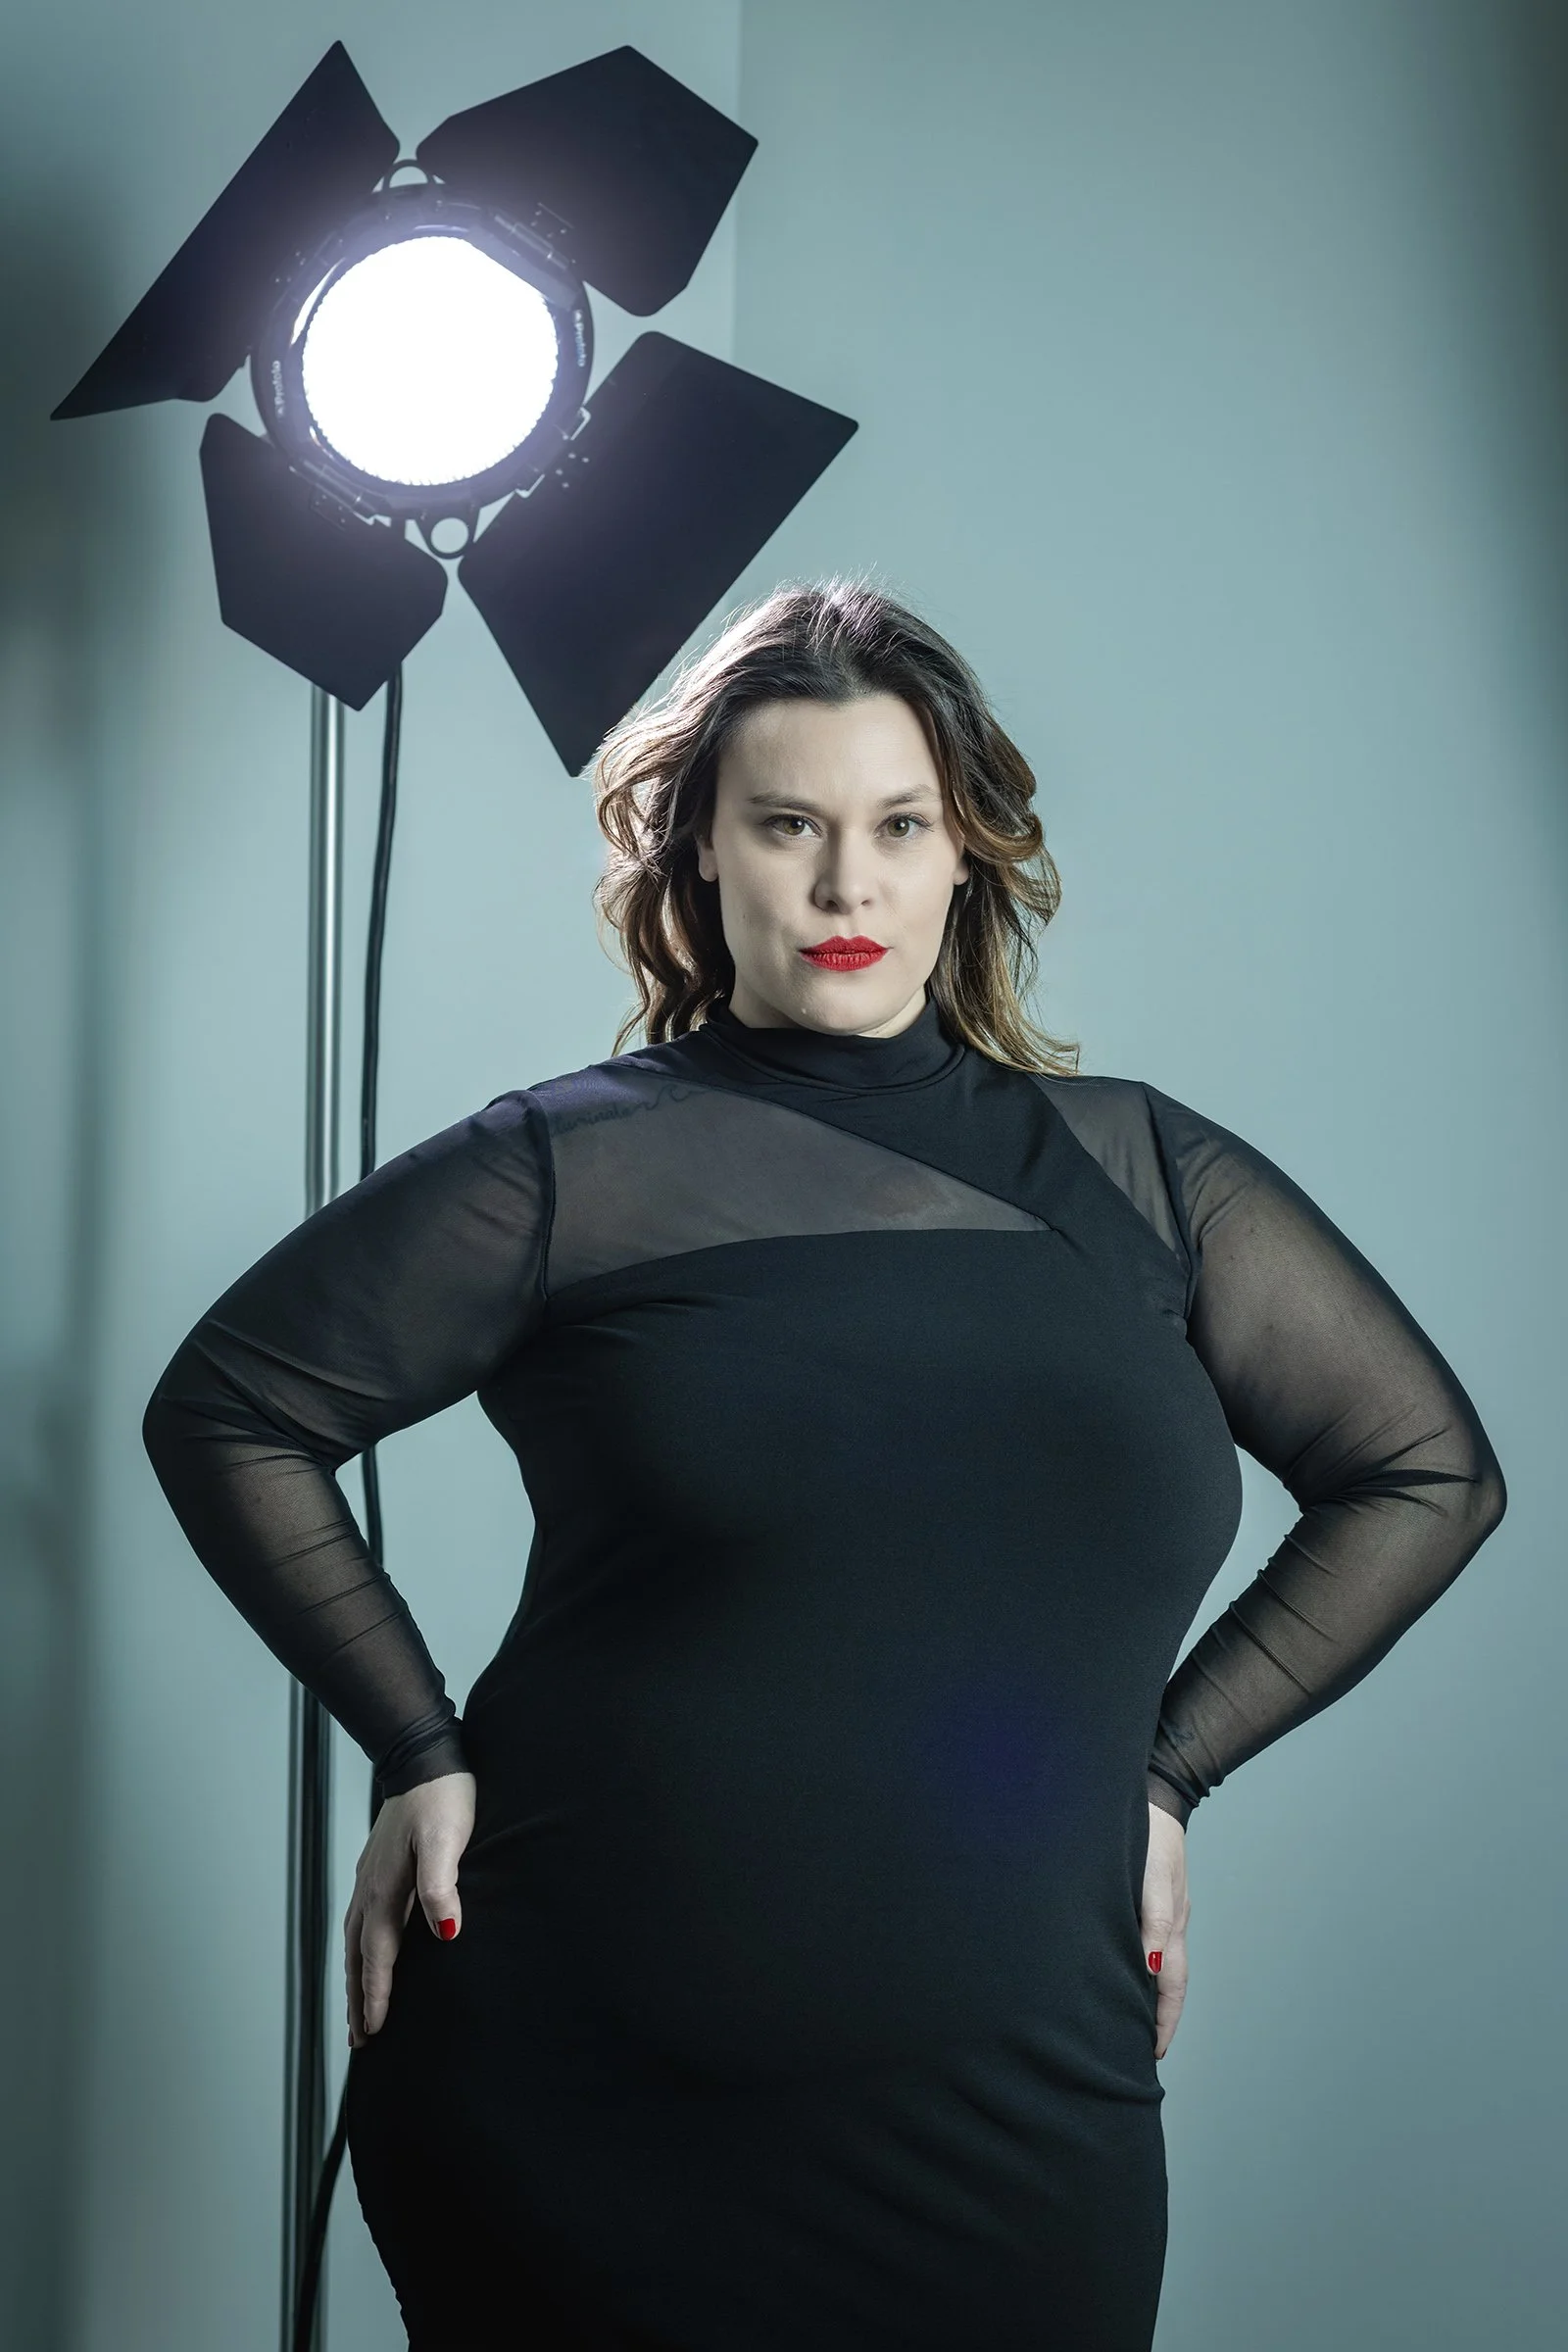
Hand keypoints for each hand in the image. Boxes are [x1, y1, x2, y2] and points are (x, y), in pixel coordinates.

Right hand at [345, 1770, 475, 2048]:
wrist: (425, 1757)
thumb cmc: (443, 1798)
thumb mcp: (448, 1839)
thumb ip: (442, 1885)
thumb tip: (446, 1934)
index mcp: (386, 1890)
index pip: (378, 1956)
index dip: (377, 1995)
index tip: (375, 2032)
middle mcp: (370, 1890)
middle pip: (358, 1957)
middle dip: (359, 1999)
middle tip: (359, 2041)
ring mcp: (369, 1878)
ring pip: (355, 1941)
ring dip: (355, 1978)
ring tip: (358, 2010)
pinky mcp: (376, 1868)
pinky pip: (360, 1921)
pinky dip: (359, 1949)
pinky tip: (366, 1952)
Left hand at [1141, 1802, 1190, 2060]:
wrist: (1152, 1796)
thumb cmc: (1148, 1836)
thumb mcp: (1153, 1880)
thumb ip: (1153, 1921)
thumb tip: (1151, 1967)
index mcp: (1172, 1925)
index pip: (1170, 1986)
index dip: (1163, 2021)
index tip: (1154, 2052)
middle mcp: (1170, 1923)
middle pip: (1167, 1982)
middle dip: (1157, 2017)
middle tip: (1141, 2049)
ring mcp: (1163, 1910)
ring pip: (1157, 1963)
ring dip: (1147, 1993)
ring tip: (1129, 2021)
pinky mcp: (1151, 1897)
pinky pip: (1148, 1941)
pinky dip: (1140, 1965)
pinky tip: (1125, 1970)